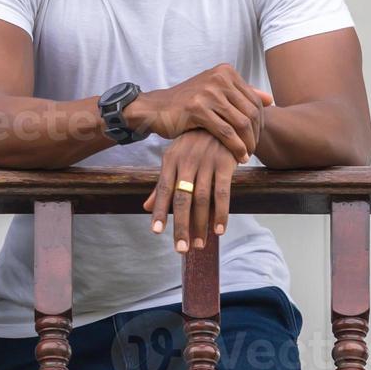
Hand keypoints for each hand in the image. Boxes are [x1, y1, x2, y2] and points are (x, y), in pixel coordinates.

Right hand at [129, 63, 271, 160]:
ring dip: (248, 143)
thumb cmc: (187, 103)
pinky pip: (226, 132)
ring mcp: (207, 92)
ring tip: (248, 155)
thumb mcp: (214, 92)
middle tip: (254, 149)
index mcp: (225, 72)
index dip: (260, 122)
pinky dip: (236, 147)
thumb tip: (270, 99)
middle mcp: (218, 78)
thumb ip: (241, 95)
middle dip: (256, 134)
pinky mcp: (197, 109)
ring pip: (240, 123)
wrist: (155, 108)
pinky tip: (239, 157)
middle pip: (250, 111)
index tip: (257, 137)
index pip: (254, 100)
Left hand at [142, 130, 240, 253]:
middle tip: (181, 249)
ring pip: (202, 199)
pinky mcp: (225, 163)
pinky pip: (223, 193)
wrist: (221, 120)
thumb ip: (162, 184)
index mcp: (171, 160)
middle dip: (180, 225)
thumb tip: (145, 207)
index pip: (163, 189)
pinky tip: (219, 230)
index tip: (156, 231)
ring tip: (199, 244)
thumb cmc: (193, 143)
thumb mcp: (175, 158)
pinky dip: (221, 213)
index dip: (159, 210)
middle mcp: (187, 161)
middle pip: (182, 198)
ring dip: (200, 224)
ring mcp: (206, 162)